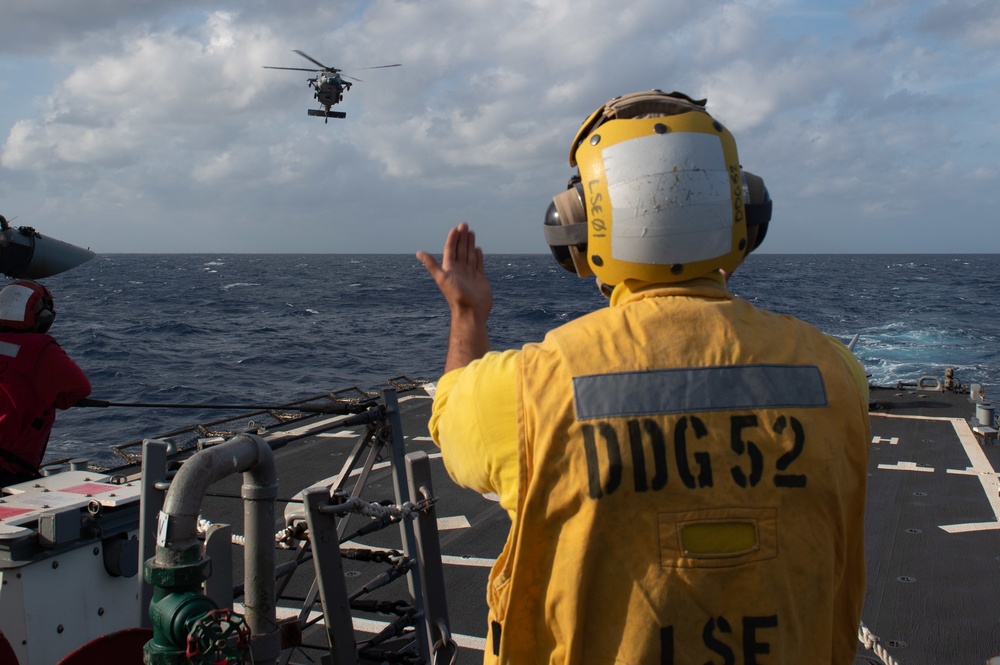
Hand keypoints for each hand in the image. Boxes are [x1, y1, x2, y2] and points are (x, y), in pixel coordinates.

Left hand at [417, 223, 492, 371]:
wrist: (471, 311)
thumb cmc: (455, 296)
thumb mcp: (442, 278)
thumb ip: (431, 264)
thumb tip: (418, 253)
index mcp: (450, 268)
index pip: (450, 250)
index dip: (452, 239)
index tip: (455, 229)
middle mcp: (459, 270)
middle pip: (460, 250)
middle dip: (462, 238)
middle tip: (464, 225)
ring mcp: (470, 274)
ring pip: (469, 255)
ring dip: (469, 244)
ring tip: (471, 233)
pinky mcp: (479, 278)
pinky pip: (478, 264)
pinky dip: (478, 256)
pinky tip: (478, 249)